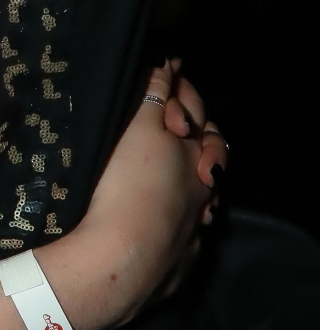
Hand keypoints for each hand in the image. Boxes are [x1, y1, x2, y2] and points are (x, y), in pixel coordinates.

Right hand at [61, 62, 224, 329]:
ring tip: (192, 170)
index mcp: (192, 156)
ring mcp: (192, 226)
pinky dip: (187, 218)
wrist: (121, 262)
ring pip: (206, 196)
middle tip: (185, 118)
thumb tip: (168, 67)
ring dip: (198, 178)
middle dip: (200, 132)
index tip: (169, 69)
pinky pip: (190, 232)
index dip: (179, 89)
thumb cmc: (129, 189)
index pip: (193, 112)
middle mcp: (201, 190)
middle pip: (209, 153)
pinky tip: (178, 220)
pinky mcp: (179, 258)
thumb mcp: (139, 131)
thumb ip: (155, 99)